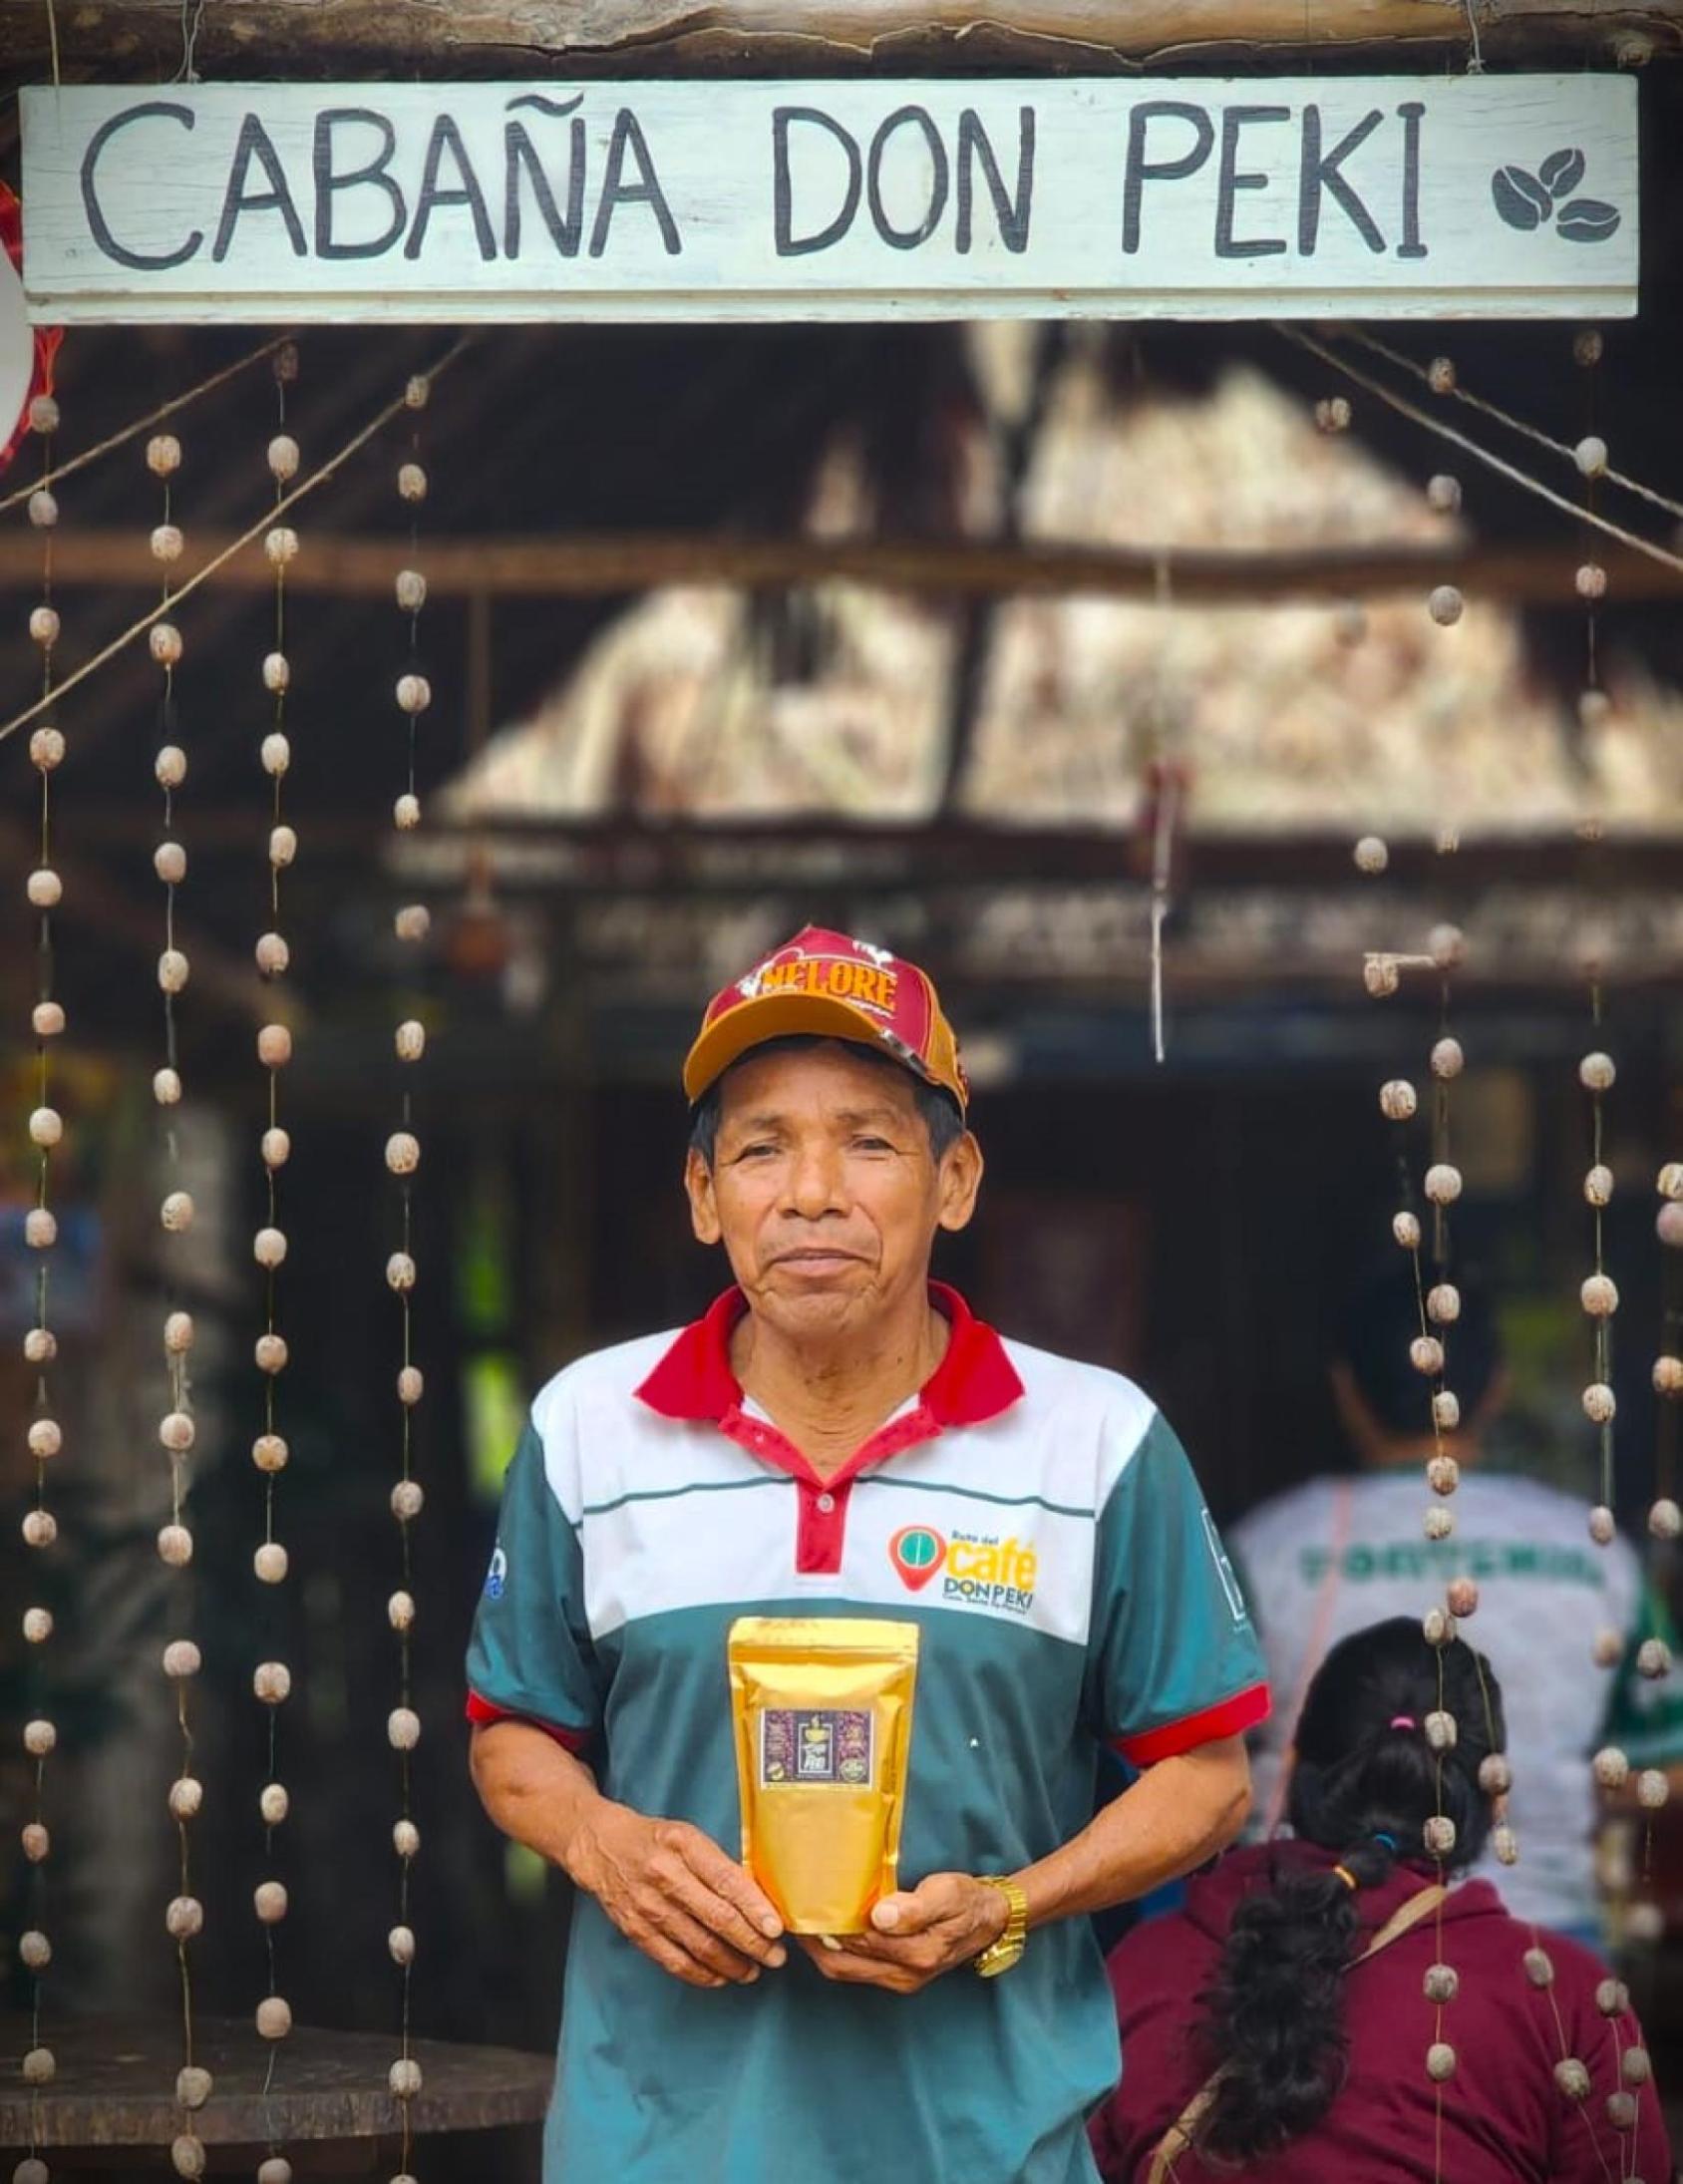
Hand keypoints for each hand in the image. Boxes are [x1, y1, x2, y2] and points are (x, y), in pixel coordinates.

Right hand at [567, 1799, 786, 1989]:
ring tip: (753, 1970)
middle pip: (718, 1918)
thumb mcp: (688, 1836)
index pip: (726, 1881)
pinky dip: (703, 1974)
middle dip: (752, 1942)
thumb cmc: (655, 1840)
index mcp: (684, 1845)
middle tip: (775, 1956)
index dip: (754, 1908)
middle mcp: (665, 1876)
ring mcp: (649, 1907)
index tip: (777, 1928)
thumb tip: (759, 1901)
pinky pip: (675, 1961)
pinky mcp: (636, 1931)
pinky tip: (722, 1976)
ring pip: (699, 1945)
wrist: (601, 1847)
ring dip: (732, 1964)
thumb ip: (718, 1864)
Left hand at [797, 1873, 1009, 1993]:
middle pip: (843, 1964)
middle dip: (812, 1943)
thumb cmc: (967, 1900)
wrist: (990, 1921)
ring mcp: (900, 1980)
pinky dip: (836, 1953)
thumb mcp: (948, 1893)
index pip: (859, 1940)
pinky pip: (856, 1970)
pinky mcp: (898, 1977)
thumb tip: (881, 1915)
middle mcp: (905, 1975)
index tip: (803, 1905)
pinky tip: (827, 1932)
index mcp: (917, 1953)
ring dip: (820, 1951)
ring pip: (845, 1971)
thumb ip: (916, 1906)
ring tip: (801, 1923)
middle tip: (789, 1915)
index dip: (828, 1925)